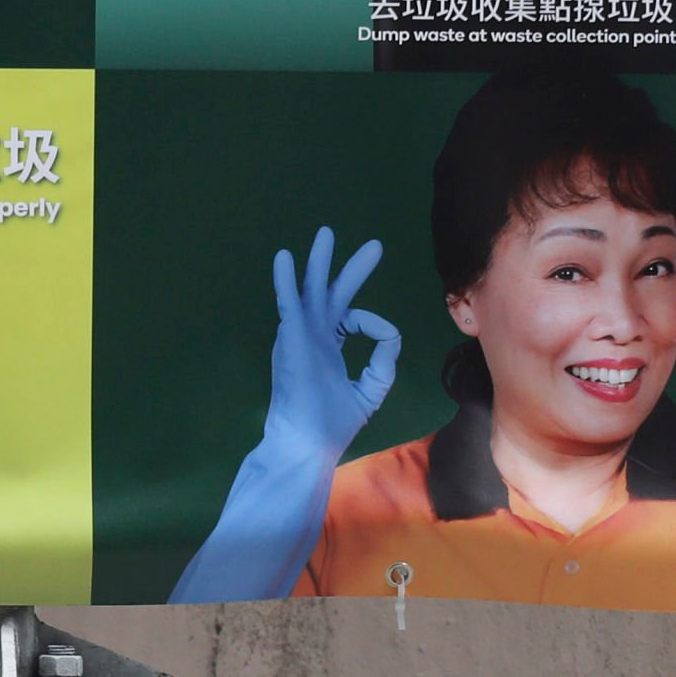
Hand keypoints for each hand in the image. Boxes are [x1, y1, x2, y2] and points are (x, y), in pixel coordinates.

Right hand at [172, 227, 399, 603]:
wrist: (306, 444)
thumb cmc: (331, 424)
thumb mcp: (369, 390)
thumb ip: (383, 362)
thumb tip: (391, 333)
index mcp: (329, 349)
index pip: (353, 318)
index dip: (374, 323)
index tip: (381, 334)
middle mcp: (314, 337)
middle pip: (333, 293)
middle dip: (351, 268)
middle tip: (374, 246)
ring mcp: (301, 336)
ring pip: (311, 291)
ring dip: (318, 263)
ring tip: (325, 232)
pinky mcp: (291, 339)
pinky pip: (288, 304)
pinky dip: (286, 281)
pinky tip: (284, 259)